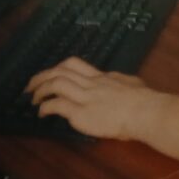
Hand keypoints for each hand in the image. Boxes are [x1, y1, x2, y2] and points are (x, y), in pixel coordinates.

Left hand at [25, 57, 165, 139]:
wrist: (147, 112)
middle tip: (31, 85)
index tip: (51, 75)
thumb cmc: (146, 101)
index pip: (76, 65)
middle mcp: (92, 83)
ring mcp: (86, 97)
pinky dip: (45, 108)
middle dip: (42, 76)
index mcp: (103, 77)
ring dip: (40, 90)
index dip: (59, 69)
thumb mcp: (133, 84)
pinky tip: (42, 113)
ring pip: (56, 84)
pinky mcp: (81, 113)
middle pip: (61, 71)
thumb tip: (123, 83)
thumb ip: (123, 82)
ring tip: (33, 97)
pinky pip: (57, 106)